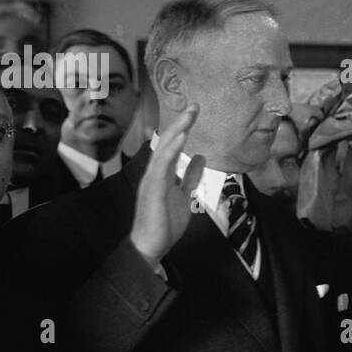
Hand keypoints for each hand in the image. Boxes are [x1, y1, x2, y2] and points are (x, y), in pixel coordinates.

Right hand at [129, 106, 204, 270]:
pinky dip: (170, 150)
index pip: (173, 146)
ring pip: (163, 150)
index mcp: (163, 173)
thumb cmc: (165, 223)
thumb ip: (190, 177)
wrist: (151, 245)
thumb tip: (200, 158)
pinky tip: (180, 137)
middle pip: (168, 143)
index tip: (194, 112)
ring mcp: (152, 180)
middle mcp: (155, 173)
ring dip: (176, 132)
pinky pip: (162, 165)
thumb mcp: (184, 195)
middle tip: (195, 105)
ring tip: (188, 116)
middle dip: (181, 123)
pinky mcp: (152, 189)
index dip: (183, 128)